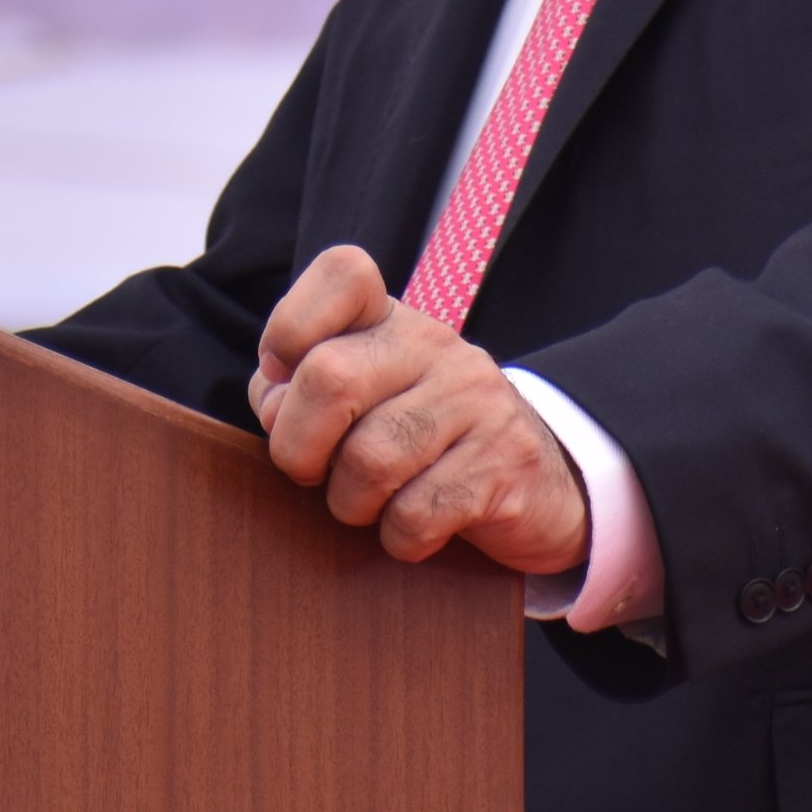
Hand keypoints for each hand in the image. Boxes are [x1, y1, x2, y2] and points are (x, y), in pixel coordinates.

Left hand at [246, 246, 590, 574]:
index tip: (283, 378)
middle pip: (330, 378)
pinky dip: (397, 538)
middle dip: (297, 447)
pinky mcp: (504, 464)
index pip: (344, 274)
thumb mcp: (363, 399)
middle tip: (312, 472)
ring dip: (350, 503)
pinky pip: (415, 513)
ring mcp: (477, 401)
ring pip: (370, 458)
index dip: (291, 327)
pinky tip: (412, 529)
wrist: (539, 487)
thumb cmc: (419, 442)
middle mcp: (437, 346)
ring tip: (368, 503)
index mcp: (392, 321)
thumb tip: (272, 402)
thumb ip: (301, 390)